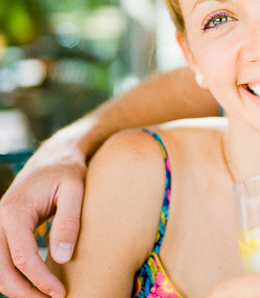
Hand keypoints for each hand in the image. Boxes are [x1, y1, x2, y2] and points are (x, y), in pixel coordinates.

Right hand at [0, 128, 88, 297]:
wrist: (56, 154)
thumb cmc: (68, 169)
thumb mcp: (75, 190)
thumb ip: (68, 222)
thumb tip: (61, 258)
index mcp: (14, 211)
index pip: (22, 257)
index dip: (40, 280)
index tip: (61, 294)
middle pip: (1, 270)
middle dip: (24, 292)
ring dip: (18, 288)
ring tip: (46, 297)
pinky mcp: (5, 229)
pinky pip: (4, 259)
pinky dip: (17, 275)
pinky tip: (38, 284)